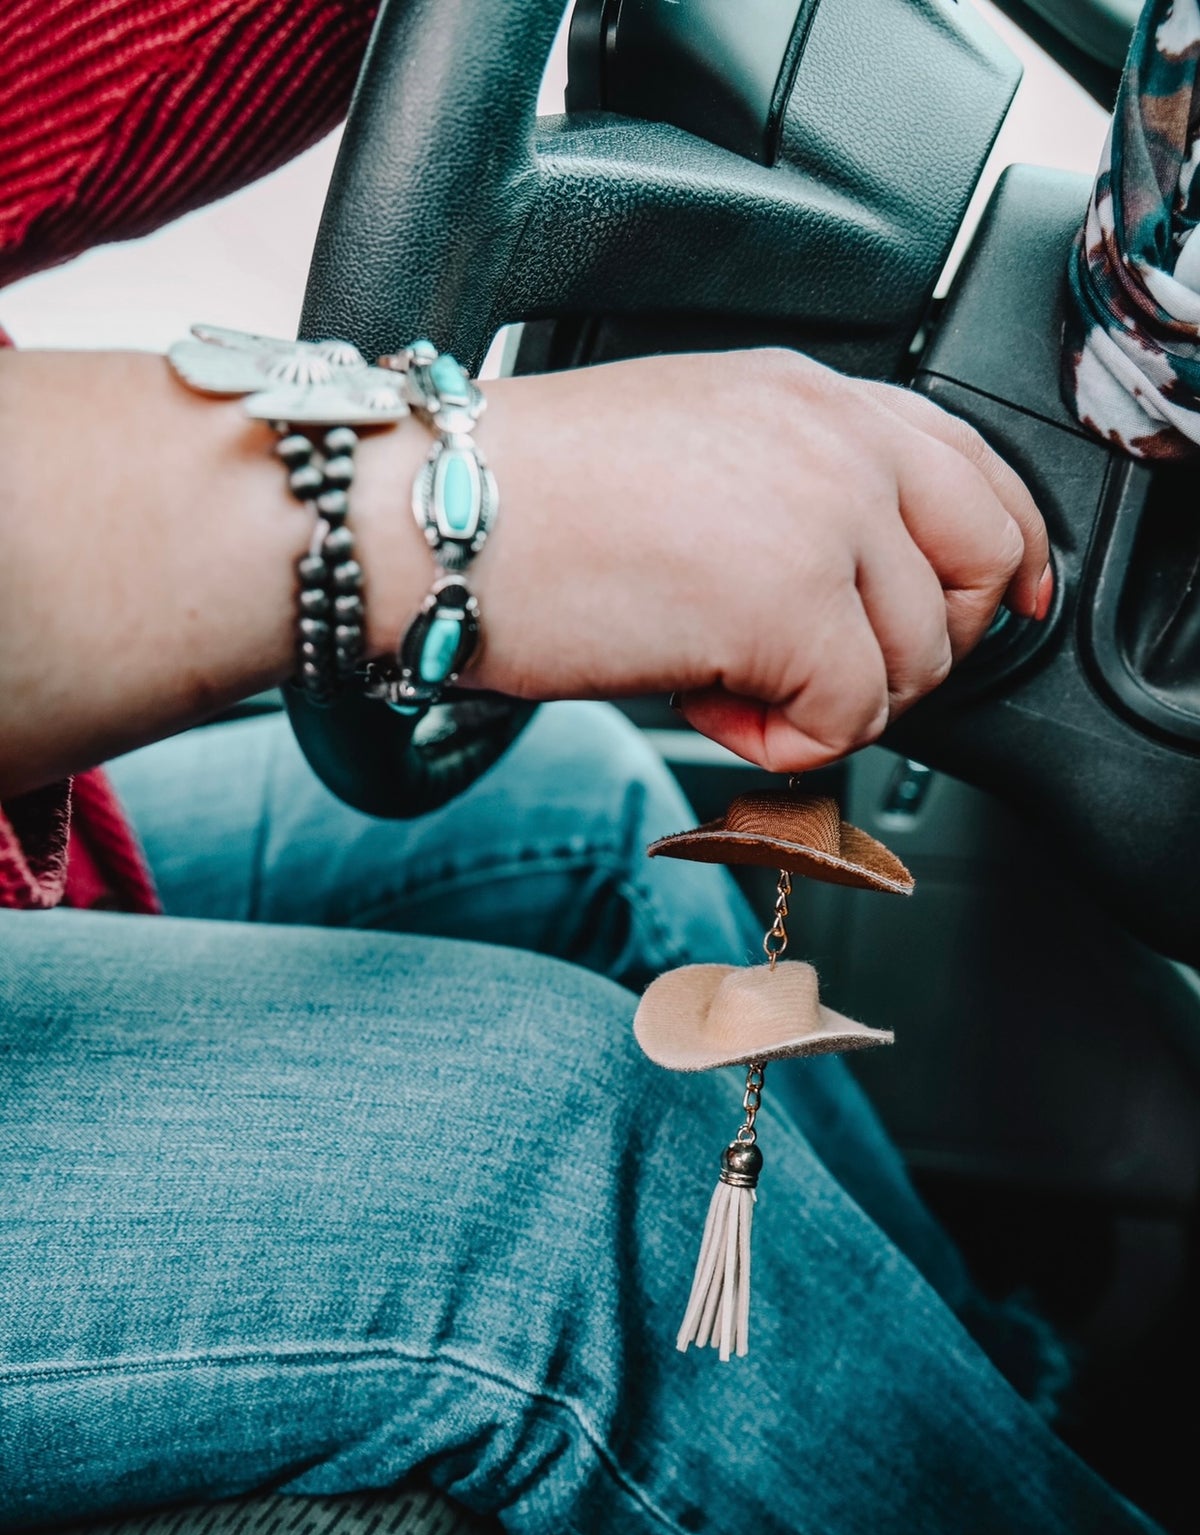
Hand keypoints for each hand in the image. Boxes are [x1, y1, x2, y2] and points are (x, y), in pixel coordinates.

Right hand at [471, 348, 1048, 773]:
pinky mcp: (790, 602)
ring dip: (827, 701)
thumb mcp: (691, 456)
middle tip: (827, 676)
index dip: (1004, 553)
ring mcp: (822, 514)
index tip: (997, 610)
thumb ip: (797, 496)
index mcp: (811, 394)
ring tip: (720, 680)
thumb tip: (860, 594)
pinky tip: (705, 703)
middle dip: (923, 647)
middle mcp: (835, 438)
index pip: (974, 466)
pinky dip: (783, 742)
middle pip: (984, 563)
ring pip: (915, 661)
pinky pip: (850, 718)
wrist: (427, 520)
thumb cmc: (520, 500)